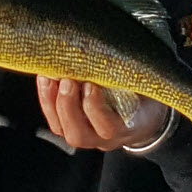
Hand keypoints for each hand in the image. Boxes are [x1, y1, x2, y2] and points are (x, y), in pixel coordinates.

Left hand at [36, 77, 170, 151]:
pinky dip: (47, 99)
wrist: (144, 117)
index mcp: (127, 128)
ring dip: (52, 102)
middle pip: (79, 134)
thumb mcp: (146, 89)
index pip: (108, 127)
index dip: (95, 108)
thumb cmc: (145, 98)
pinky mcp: (71, 128)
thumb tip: (124, 53)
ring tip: (51, 77)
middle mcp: (103, 138)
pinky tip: (45, 79)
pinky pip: (54, 121)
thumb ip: (135, 78)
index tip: (92, 85)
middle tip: (67, 80)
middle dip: (68, 106)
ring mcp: (85, 135)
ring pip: (62, 130)